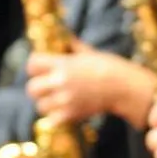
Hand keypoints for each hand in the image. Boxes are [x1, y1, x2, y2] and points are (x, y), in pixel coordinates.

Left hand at [25, 50, 155, 125]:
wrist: (124, 87)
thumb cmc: (111, 67)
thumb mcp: (91, 53)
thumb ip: (75, 47)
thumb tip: (68, 37)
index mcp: (63, 64)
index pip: (32, 64)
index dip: (35, 67)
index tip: (40, 70)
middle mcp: (61, 81)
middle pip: (32, 88)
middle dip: (38, 88)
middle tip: (47, 88)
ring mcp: (66, 99)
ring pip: (41, 106)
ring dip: (47, 104)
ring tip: (57, 101)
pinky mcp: (72, 114)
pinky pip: (52, 120)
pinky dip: (56, 118)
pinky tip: (63, 112)